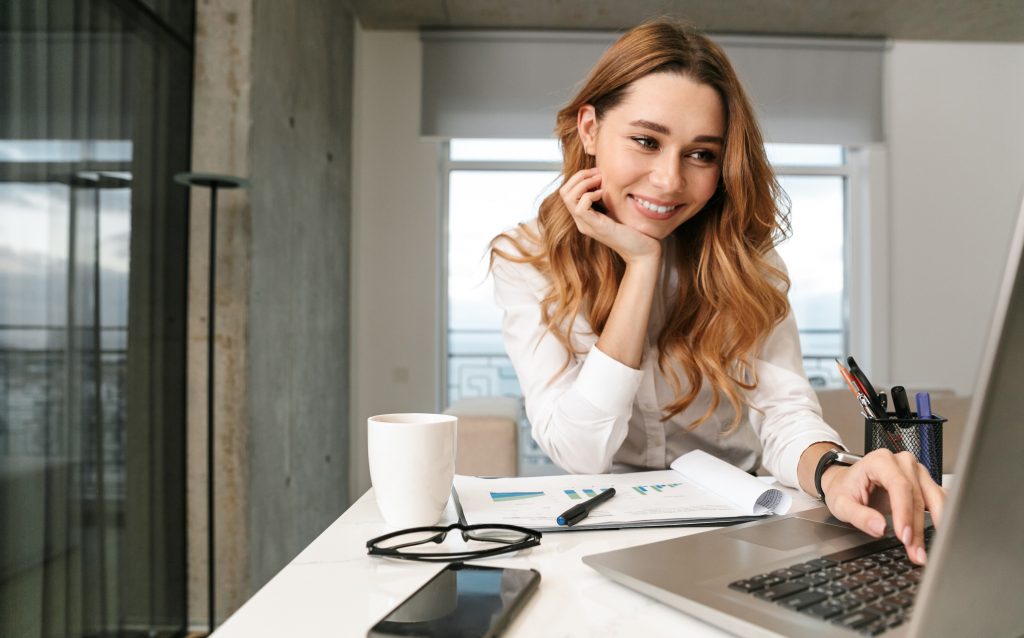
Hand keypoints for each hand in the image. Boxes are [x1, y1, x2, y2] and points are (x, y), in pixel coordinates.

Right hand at [559, 168, 660, 264]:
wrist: (643, 252)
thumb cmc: (635, 231)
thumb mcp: (618, 209)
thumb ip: (609, 198)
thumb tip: (606, 177)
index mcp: (585, 217)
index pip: (567, 192)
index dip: (580, 178)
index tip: (597, 173)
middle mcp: (582, 221)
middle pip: (564, 192)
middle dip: (579, 177)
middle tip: (597, 174)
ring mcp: (586, 225)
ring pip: (568, 198)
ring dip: (584, 183)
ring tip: (600, 182)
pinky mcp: (595, 227)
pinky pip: (580, 207)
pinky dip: (590, 195)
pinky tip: (603, 194)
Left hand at [820, 449, 945, 564]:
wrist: (846, 482)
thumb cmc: (843, 489)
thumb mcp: (841, 503)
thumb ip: (859, 516)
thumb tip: (880, 528)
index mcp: (880, 461)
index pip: (899, 486)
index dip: (904, 513)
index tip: (903, 536)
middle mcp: (902, 462)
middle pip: (917, 496)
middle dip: (917, 528)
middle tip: (915, 552)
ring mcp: (916, 471)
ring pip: (933, 499)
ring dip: (933, 526)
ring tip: (923, 551)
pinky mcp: (925, 483)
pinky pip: (939, 500)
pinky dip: (939, 519)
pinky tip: (937, 537)